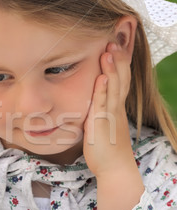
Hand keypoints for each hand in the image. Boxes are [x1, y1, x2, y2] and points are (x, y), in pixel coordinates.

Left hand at [83, 42, 133, 177]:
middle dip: (118, 59)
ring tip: (109, 50)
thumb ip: (96, 112)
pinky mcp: (103, 123)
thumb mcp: (100, 125)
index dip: (119, 63)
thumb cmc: (106, 150)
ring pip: (114, 87)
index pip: (120, 79)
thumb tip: (88, 104)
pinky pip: (104, 103)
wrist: (115, 169)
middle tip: (114, 40)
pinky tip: (101, 76)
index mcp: (115, 107)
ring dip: (111, 68)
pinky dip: (103, 89)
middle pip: (121, 78)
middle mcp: (116, 108)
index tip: (115, 46)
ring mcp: (111, 114)